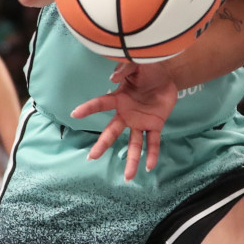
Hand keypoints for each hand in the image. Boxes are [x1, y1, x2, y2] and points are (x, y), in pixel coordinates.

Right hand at [70, 61, 177, 180]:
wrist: (168, 74)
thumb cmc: (147, 69)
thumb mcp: (135, 65)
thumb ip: (124, 69)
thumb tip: (112, 77)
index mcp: (119, 99)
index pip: (101, 104)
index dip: (88, 108)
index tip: (75, 114)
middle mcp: (127, 114)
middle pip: (112, 132)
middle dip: (102, 144)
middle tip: (91, 157)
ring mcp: (140, 121)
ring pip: (134, 143)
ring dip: (132, 159)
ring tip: (128, 177)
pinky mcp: (155, 124)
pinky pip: (153, 142)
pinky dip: (152, 154)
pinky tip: (149, 166)